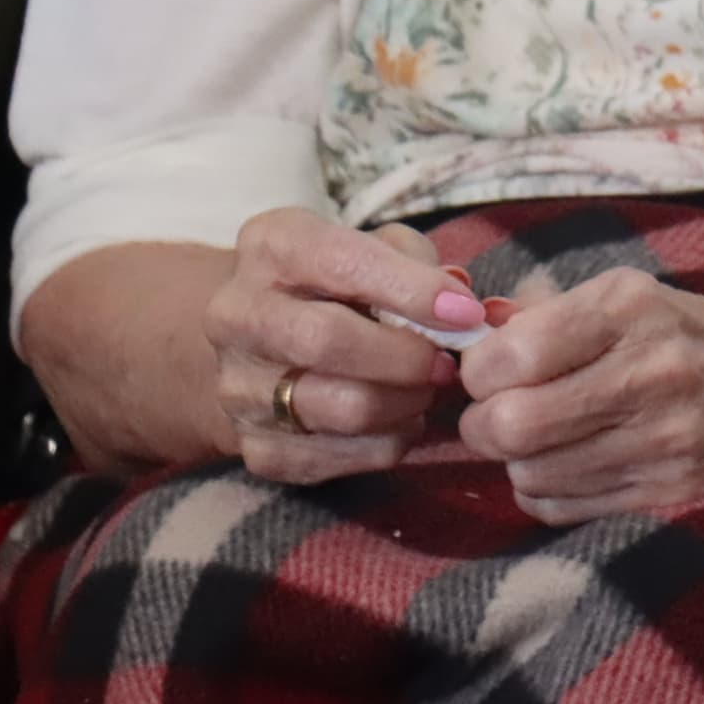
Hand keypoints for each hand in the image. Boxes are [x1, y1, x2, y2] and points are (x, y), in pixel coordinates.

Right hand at [198, 210, 472, 482]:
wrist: (258, 341)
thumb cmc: (337, 284)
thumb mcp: (372, 248)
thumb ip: (418, 265)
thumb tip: (465, 307)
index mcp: (272, 246)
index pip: (343, 263)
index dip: (413, 291)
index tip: (466, 314)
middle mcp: (238, 314)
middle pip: (327, 341)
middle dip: (406, 356)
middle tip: (447, 363)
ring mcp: (237, 386)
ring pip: (338, 408)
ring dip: (405, 403)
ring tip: (427, 388)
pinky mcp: (254, 446)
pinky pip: (336, 457)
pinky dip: (386, 441)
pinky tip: (400, 418)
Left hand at [459, 277, 703, 524]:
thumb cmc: (672, 333)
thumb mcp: (618, 297)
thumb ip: (537, 314)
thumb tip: (465, 340)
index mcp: (632, 307)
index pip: (508, 356)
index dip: (479, 371)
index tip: (491, 371)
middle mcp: (655, 371)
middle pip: (513, 425)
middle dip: (484, 424)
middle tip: (496, 414)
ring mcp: (668, 438)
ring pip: (531, 473)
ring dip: (519, 460)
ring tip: (544, 436)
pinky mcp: (671, 490)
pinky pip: (561, 507)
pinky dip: (547, 489)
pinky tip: (572, 461)